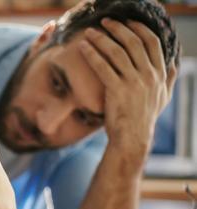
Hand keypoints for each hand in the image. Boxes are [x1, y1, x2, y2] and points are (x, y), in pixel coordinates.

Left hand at [80, 19, 177, 163]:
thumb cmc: (144, 118)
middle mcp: (149, 75)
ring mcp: (134, 82)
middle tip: (104, 22)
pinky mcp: (117, 91)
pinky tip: (83, 47)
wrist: (132, 138)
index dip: (138, 28)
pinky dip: (92, 54)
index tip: (127, 22)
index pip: (152, 42)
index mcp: (160, 74)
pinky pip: (103, 67)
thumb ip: (168, 79)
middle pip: (133, 42)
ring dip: (101, 39)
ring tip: (89, 32)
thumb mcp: (163, 98)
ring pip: (117, 52)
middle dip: (118, 28)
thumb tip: (174, 65)